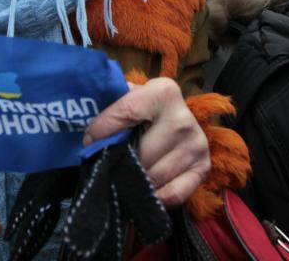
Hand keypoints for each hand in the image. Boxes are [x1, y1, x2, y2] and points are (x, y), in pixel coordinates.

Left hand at [83, 78, 208, 207]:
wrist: (170, 120)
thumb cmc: (139, 110)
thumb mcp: (124, 98)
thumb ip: (106, 105)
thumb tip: (84, 128)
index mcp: (164, 91)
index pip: (126, 112)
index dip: (102, 130)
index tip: (89, 141)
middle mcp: (185, 117)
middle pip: (141, 152)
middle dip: (120, 162)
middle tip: (109, 163)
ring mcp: (197, 144)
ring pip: (154, 176)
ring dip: (135, 181)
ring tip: (127, 174)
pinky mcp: (204, 168)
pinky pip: (174, 194)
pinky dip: (155, 196)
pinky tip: (146, 188)